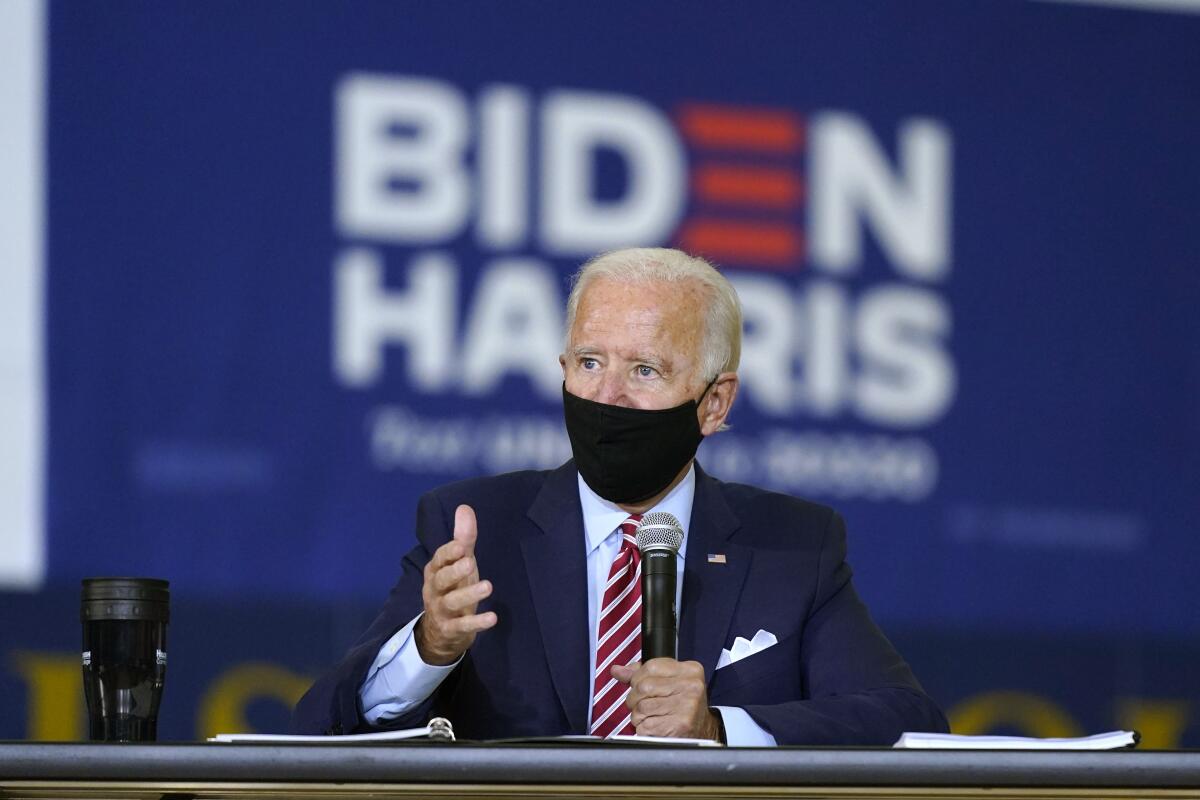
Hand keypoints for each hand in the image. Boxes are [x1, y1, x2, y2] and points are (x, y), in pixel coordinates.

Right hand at [414, 504, 496, 664]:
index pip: (439, 559)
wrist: (440, 632)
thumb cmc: (453, 588)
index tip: (461, 546)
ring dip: (469, 595)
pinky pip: (462, 626)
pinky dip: (476, 622)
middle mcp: (435, 590)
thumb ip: (463, 538)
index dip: (449, 553)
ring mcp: (441, 611)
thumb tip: (464, 507)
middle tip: (470, 563)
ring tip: (487, 587)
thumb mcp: (459, 563)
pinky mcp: (450, 629)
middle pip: (441, 580)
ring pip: (451, 602)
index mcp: (436, 571)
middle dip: (454, 571)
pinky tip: (492, 618)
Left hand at [611, 658, 721, 740]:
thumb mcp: (669, 682)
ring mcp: (687, 706)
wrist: (703, 732)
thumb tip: (617, 670)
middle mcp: (692, 686)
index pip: (650, 666)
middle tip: (643, 705)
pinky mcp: (680, 726)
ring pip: (641, 707)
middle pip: (643, 687)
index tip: (640, 686)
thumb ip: (642, 674)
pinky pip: (645, 726)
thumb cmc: (681, 705)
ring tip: (650, 717)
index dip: (637, 678)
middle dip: (635, 698)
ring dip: (638, 716)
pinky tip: (655, 728)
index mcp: (690, 670)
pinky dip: (643, 730)